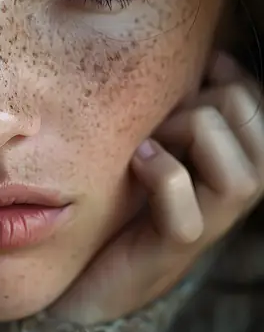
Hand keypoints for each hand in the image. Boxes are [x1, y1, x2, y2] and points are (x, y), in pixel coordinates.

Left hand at [55, 51, 263, 324]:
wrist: (85, 273)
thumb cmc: (120, 198)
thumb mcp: (157, 141)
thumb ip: (185, 108)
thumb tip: (214, 58)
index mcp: (231, 164)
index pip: (261, 112)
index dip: (235, 82)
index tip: (200, 70)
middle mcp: (229, 199)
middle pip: (260, 136)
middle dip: (213, 106)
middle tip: (165, 120)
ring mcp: (206, 227)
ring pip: (241, 178)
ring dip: (195, 138)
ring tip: (152, 141)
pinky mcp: (171, 250)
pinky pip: (186, 210)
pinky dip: (165, 175)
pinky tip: (138, 161)